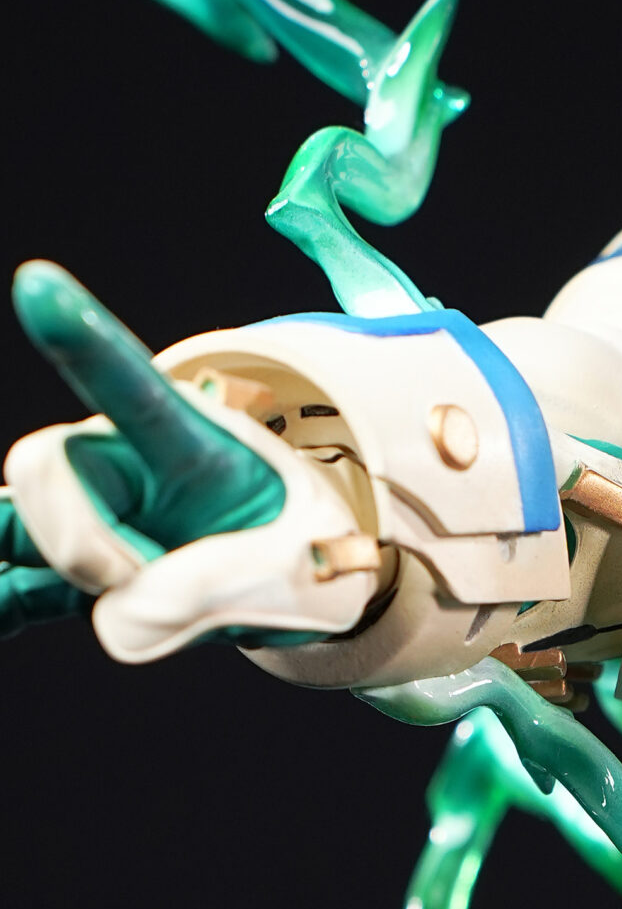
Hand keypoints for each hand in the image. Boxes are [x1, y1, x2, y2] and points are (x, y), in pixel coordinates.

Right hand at [4, 262, 381, 660]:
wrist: (295, 584)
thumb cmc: (303, 555)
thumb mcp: (303, 569)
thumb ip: (224, 587)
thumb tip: (119, 623)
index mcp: (191, 440)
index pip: (134, 387)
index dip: (86, 339)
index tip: (38, 285)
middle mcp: (123, 463)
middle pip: (46, 472)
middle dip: (91, 546)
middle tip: (165, 583)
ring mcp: (90, 517)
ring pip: (20, 530)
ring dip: (51, 571)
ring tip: (126, 587)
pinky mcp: (74, 575)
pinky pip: (13, 587)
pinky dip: (1, 599)